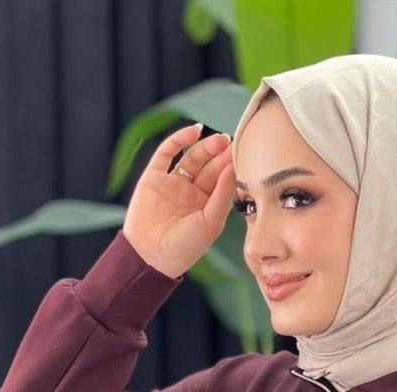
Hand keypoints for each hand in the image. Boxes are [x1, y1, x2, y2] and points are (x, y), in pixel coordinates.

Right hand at [122, 122, 235, 279]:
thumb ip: (222, 195)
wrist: (152, 255)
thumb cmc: (185, 246)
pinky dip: (179, 139)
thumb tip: (232, 167)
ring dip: (206, 146)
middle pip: (210, 166)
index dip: (232, 167)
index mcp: (208, 205)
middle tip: (233, 143)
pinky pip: (167, 152)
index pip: (223, 180)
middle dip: (221, 155)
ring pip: (192, 157)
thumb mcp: (211, 222)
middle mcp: (192, 192)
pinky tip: (194, 131)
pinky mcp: (154, 176)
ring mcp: (173, 183)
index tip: (243, 154)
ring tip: (220, 140)